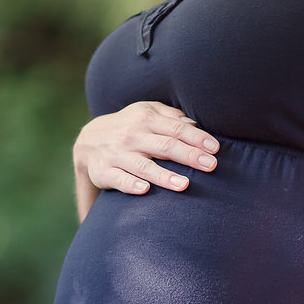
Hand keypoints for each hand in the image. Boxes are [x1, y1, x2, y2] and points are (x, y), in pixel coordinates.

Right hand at [74, 101, 219, 194]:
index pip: (175, 128)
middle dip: (189, 156)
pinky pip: (119, 180)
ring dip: (164, 175)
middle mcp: (132, 135)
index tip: (215, 149)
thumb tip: (195, 125)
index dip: (196, 138)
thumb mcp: (146, 112)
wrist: (87, 141)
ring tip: (184, 185)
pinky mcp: (104, 172)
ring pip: (143, 166)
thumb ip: (171, 117)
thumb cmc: (128, 126)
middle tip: (211, 166)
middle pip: (164, 146)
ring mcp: (117, 154)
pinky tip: (145, 190)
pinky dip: (131, 185)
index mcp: (145, 118)